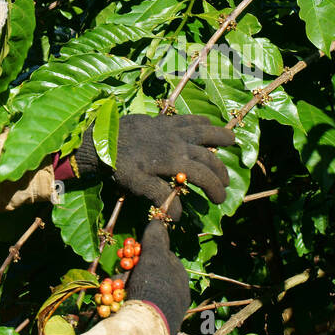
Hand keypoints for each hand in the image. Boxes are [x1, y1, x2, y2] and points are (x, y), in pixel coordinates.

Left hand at [74, 114, 235, 219]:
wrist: (102, 139)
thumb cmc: (119, 166)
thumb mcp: (137, 186)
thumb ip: (160, 198)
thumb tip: (178, 216)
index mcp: (174, 161)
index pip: (204, 176)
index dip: (215, 188)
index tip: (220, 200)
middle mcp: (178, 143)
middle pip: (207, 157)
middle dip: (219, 171)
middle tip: (224, 183)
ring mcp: (172, 130)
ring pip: (203, 131)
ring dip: (219, 136)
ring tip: (232, 139)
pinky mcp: (163, 120)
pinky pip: (187, 118)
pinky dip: (200, 120)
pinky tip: (207, 123)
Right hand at [125, 220, 188, 334]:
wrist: (146, 325)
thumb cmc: (155, 287)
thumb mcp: (156, 256)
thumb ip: (156, 238)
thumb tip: (158, 221)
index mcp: (178, 277)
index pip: (160, 258)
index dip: (143, 253)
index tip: (130, 253)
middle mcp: (171, 294)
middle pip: (144, 274)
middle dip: (129, 272)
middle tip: (123, 274)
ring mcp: (157, 310)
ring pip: (134, 290)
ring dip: (121, 287)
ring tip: (115, 289)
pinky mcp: (143, 323)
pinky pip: (127, 306)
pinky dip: (117, 302)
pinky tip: (111, 302)